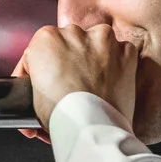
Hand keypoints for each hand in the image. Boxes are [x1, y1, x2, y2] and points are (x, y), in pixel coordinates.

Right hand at [12, 23, 137, 143]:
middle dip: (70, 61)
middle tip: (70, 86)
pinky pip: (120, 54)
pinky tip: (109, 85)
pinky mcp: (126, 53)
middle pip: (70, 44)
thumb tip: (44, 83)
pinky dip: (116, 67)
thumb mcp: (34, 95)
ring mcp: (103, 41)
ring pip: (96, 44)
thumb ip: (40, 78)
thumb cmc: (61, 115)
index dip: (42, 68)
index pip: (41, 48)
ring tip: (91, 87)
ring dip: (93, 60)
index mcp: (46, 39)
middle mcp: (74, 32)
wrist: (91, 129)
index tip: (46, 80)